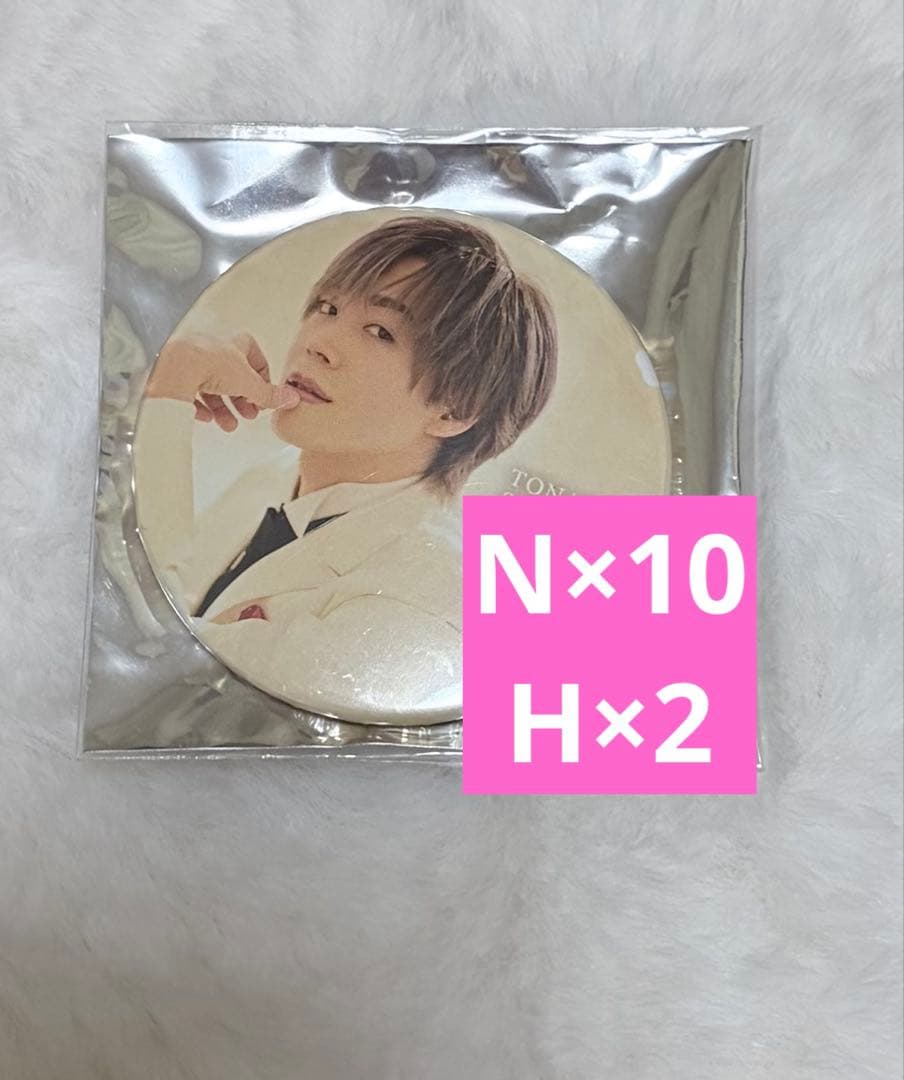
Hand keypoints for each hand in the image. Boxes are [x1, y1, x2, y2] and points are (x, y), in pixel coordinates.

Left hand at [146, 332, 299, 430]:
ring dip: (224, 409)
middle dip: (243, 400)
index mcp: (237, 343)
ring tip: (228, 425)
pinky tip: (206, 418)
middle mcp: (216, 349)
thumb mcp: (249, 383)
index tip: (265, 400)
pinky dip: (201, 408)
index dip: (263, 383)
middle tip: (248, 415)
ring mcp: (196, 362)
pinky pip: (192, 394)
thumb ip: (269, 394)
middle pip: (235, 378)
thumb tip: (291, 398)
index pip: (257, 362)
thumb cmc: (212, 363)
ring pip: (214, 388)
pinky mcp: (178, 375)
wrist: (175, 367)